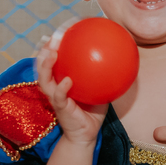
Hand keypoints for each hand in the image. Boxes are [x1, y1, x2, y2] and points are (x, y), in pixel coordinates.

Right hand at [35, 27, 106, 145]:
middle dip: (44, 50)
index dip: (55, 44)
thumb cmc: (93, 111)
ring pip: (44, 79)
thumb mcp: (100, 89)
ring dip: (46, 66)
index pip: (55, 59)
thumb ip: (105, 75)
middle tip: (51, 37)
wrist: (86, 135)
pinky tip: (67, 81)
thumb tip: (121, 57)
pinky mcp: (59, 108)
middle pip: (43, 65)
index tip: (61, 29)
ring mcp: (55, 97)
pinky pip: (58, 97)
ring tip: (51, 53)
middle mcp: (55, 86)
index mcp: (62, 79)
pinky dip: (61, 88)